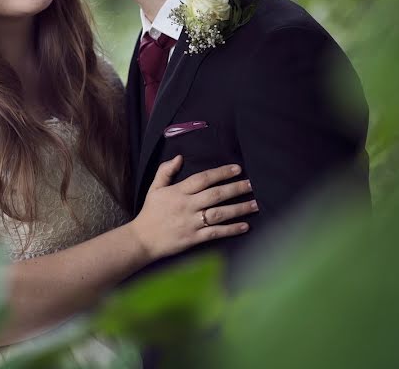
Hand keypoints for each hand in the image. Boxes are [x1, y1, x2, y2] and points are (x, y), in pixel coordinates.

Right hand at [128, 155, 256, 260]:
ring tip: (255, 204)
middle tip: (252, 184)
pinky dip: (231, 229)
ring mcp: (191, 223)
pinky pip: (216, 232)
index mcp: (178, 192)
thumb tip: (179, 157)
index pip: (203, 178)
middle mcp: (187, 206)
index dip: (221, 173)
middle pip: (215, 194)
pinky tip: (245, 226)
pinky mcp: (194, 238)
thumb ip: (165, 171)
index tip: (237, 168)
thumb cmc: (150, 212)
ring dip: (239, 208)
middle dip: (235, 188)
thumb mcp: (154, 188)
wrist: (142, 240)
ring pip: (219, 213)